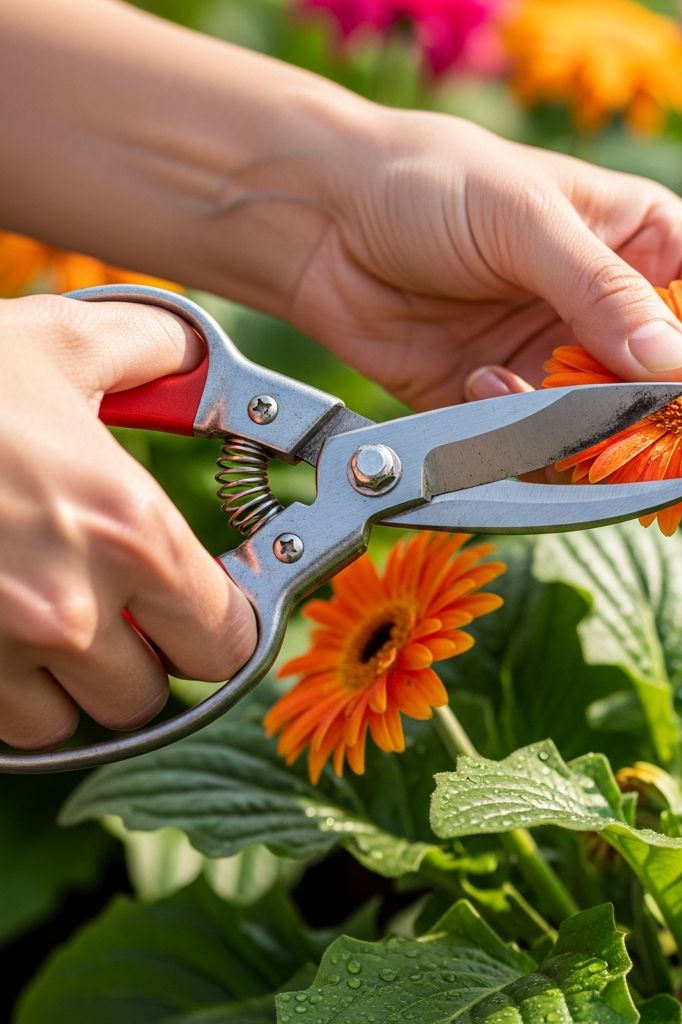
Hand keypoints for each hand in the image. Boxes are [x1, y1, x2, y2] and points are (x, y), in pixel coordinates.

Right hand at [0, 296, 255, 749]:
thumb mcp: (60, 341)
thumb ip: (154, 352)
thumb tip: (198, 355)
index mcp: (131, 531)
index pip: (225, 644)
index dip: (217, 632)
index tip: (201, 617)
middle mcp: (72, 607)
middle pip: (145, 696)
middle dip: (137, 663)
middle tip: (115, 617)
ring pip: (65, 723)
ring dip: (61, 687)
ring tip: (37, 621)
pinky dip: (0, 694)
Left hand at [291, 109, 681, 409]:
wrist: (321, 220)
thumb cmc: (432, 184)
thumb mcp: (526, 220)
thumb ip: (601, 292)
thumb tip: (678, 368)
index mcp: (645, 246)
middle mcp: (612, 315)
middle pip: (672, 393)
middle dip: (652, 416)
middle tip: (630, 426)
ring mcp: (560, 366)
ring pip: (607, 435)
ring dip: (576, 431)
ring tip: (532, 393)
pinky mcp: (505, 407)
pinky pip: (538, 451)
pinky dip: (515, 436)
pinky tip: (479, 383)